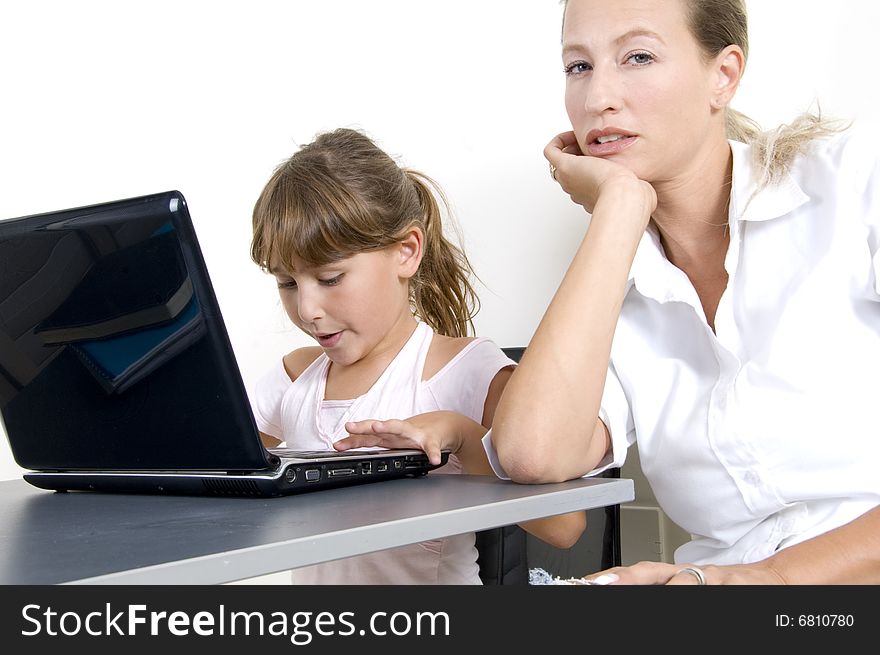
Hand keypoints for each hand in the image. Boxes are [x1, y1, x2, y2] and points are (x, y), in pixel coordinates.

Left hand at [335, 411, 474, 466]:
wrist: (444, 426)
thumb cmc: (416, 434)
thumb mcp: (392, 439)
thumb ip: (373, 442)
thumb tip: (349, 446)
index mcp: (389, 436)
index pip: (367, 436)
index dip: (351, 440)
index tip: (336, 444)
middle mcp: (399, 432)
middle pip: (378, 428)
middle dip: (363, 427)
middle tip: (350, 426)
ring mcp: (415, 434)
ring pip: (400, 428)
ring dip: (388, 426)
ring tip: (378, 427)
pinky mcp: (433, 440)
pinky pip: (433, 447)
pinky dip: (433, 453)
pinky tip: (434, 459)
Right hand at [544, 131, 656, 216]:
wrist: (625, 196)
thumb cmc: (633, 197)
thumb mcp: (639, 190)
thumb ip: (640, 187)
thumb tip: (645, 186)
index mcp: (592, 196)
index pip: (584, 180)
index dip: (590, 164)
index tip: (603, 154)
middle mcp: (577, 190)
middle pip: (570, 171)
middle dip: (579, 154)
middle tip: (592, 145)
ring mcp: (569, 179)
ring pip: (560, 162)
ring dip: (569, 147)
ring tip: (583, 138)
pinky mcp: (565, 167)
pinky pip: (551, 151)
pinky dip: (558, 140)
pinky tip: (572, 133)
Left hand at [578, 560, 786, 584]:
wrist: (770, 580)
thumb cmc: (722, 588)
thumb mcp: (687, 588)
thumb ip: (658, 588)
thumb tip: (621, 587)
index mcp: (671, 574)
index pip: (635, 573)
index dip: (611, 576)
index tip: (586, 582)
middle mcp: (687, 572)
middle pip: (650, 571)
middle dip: (624, 577)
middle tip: (601, 584)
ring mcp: (711, 577)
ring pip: (683, 581)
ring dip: (667, 586)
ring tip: (647, 590)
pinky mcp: (733, 584)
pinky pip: (712, 587)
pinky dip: (698, 589)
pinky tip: (686, 591)